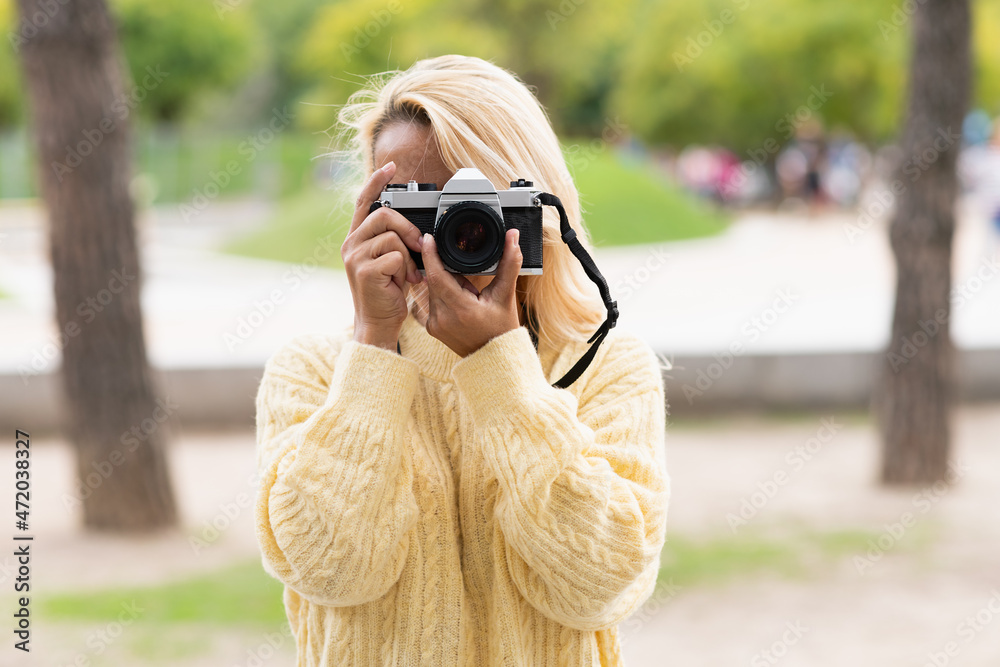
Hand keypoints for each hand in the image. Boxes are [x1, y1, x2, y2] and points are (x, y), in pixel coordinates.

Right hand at [341, 161, 424, 349]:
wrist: (378, 323)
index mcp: (357, 238)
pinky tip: (402, 283)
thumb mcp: (392, 261)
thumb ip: (394, 241)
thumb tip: (415, 228)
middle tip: (418, 246)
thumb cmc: (387, 293)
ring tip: (408, 274)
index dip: (376, 182)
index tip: (391, 166)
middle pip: (384, 215)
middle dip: (408, 228)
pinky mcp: (364, 271)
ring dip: (408, 256)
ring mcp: (355, 257)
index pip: (365, 201)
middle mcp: (351, 244)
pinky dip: (406, 270)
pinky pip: (395, 256)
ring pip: (392, 236)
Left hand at [420, 227, 522, 356]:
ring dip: (446, 285)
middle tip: (469, 283)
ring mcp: (434, 324)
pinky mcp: (431, 328)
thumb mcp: (506, 294)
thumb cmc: (501, 328)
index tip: (429, 239)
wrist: (494, 356)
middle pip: (435, 280)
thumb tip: (513, 237)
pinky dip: (443, 296)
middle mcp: (443, 318)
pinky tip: (460, 305)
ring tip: (467, 297)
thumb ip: (509, 263)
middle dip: (448, 272)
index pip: (437, 276)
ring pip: (432, 290)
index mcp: (461, 309)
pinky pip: (432, 302)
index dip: (431, 255)